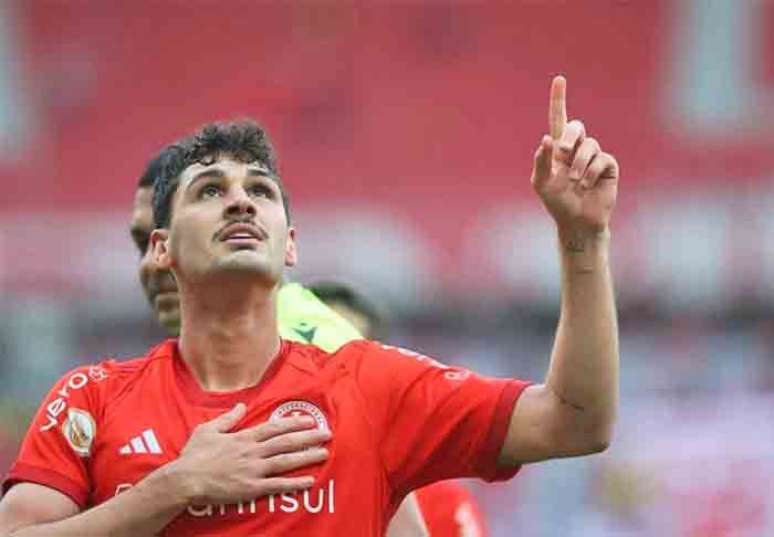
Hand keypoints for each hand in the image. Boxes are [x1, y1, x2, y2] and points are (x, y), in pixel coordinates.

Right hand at [168, 403, 329, 504]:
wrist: (185, 480)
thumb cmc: (194, 456)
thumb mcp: (208, 430)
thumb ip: (228, 418)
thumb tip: (240, 405)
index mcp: (244, 437)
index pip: (275, 427)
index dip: (295, 422)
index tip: (311, 420)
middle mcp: (253, 451)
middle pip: (286, 442)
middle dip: (309, 437)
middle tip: (327, 434)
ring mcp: (254, 470)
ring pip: (286, 461)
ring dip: (307, 456)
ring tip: (324, 453)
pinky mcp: (251, 488)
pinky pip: (277, 485)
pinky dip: (294, 483)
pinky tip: (309, 481)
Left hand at [530, 76, 618, 240]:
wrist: (576, 221)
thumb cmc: (557, 202)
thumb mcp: (541, 183)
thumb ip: (541, 161)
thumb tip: (546, 138)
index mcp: (559, 149)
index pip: (559, 119)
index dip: (559, 99)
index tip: (558, 79)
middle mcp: (577, 148)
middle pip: (576, 127)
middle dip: (569, 137)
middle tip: (561, 152)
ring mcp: (594, 156)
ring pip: (589, 145)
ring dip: (578, 165)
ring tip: (574, 183)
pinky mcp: (608, 166)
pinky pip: (601, 159)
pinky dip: (590, 172)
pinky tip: (586, 185)